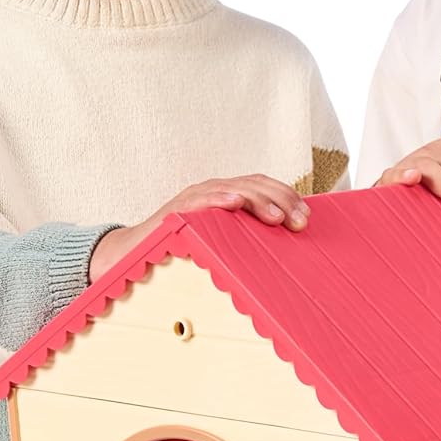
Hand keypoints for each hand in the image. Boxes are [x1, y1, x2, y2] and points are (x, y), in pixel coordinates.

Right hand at [91, 175, 308, 279]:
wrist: (134, 254)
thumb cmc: (183, 251)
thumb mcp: (222, 243)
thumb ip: (246, 239)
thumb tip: (282, 249)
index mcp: (228, 197)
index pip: (263, 187)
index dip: (287, 197)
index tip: (306, 217)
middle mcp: (214, 191)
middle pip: (255, 185)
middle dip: (282, 201)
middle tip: (300, 222)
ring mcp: (195, 197)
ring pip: (233, 190)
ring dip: (258, 201)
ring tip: (277, 216)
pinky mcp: (177, 209)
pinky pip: (200, 199)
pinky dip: (218, 198)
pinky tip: (235, 202)